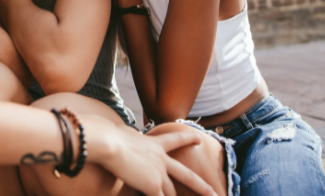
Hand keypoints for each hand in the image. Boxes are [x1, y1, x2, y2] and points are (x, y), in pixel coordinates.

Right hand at [86, 118, 217, 195]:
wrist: (109, 144)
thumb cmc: (109, 137)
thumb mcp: (124, 134)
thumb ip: (130, 138)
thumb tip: (126, 136)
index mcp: (154, 144)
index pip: (175, 140)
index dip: (188, 139)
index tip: (199, 138)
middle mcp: (161, 158)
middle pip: (186, 175)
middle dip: (202, 187)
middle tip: (215, 194)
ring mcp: (159, 173)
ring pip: (171, 193)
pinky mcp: (153, 185)